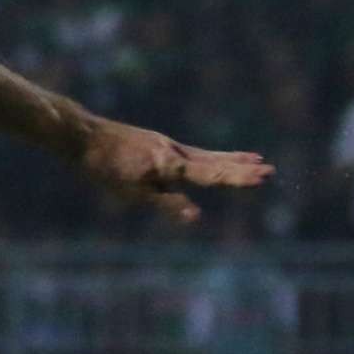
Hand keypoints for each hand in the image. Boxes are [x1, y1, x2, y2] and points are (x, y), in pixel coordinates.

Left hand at [79, 120, 273, 225]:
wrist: (83, 136)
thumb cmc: (105, 169)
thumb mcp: (133, 193)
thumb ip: (167, 203)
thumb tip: (197, 217)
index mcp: (170, 164)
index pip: (211, 174)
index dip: (237, 177)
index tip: (263, 175)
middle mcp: (174, 152)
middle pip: (215, 161)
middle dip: (242, 168)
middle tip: (270, 170)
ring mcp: (167, 146)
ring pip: (206, 155)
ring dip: (232, 158)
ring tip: (256, 159)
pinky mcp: (158, 145)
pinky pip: (192, 153)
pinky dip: (210, 156)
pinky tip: (214, 158)